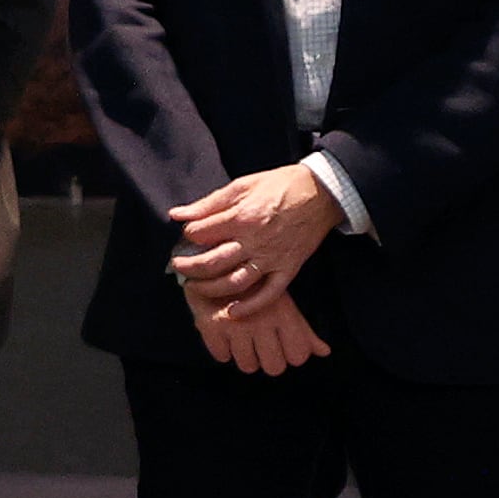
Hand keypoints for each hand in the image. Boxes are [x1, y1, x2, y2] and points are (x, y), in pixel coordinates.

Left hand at [165, 163, 342, 310]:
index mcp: (241, 216)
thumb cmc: (280, 185)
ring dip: (210, 289)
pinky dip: (250, 306)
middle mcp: (254, 240)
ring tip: (195, 287)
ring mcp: (272, 258)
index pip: (201, 234)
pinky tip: (232, 312)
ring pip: (234, 282)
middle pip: (212, 262)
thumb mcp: (242, 185)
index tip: (187, 236)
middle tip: (178, 267)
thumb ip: (208, 203)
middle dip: (188, 267)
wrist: (321, 192)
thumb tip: (177, 214)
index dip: (188, 235)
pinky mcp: (288, 269)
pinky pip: (268, 294)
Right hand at [189, 282, 328, 376]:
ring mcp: (235, 325)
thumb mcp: (283, 301)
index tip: (281, 344)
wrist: (213, 259)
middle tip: (260, 346)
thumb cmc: (254, 283)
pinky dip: (222, 349)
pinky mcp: (210, 326)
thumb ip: (304, 330)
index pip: (298, 355)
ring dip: (244, 356)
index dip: (290, 354)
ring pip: (248, 366)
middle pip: (275, 368)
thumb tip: (325, 352)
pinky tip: (224, 334)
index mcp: (283, 313)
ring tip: (241, 339)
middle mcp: (261, 320)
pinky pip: (222, 357)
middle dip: (268, 360)